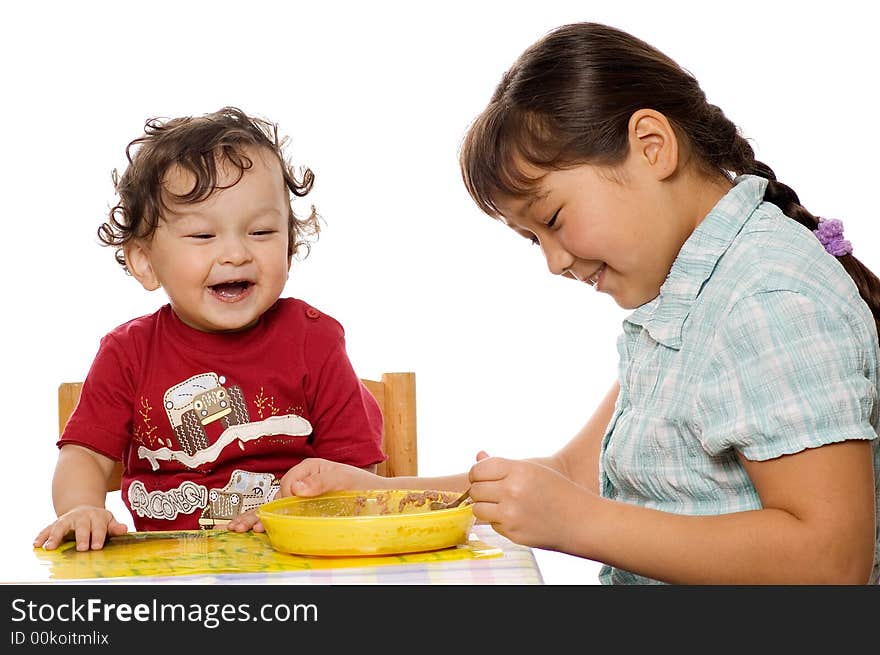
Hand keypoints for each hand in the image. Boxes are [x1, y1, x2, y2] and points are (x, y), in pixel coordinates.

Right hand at [33, 506, 127, 550]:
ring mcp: (68, 519)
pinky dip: (41, 536)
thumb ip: (115, 527)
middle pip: (82, 527)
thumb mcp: (109, 521)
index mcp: (97, 516)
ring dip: (55, 536)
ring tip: (50, 547)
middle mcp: (82, 517)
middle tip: (81, 548)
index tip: (96, 546)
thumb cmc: (99, 520)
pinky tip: (36, 544)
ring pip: (61, 526)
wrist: (84, 509)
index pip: (99, 527)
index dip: (99, 536)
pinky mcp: (56, 523)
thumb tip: (124, 529)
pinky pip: (47, 529)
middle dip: (81, 537)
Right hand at [227, 458, 383, 532]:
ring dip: (256, 518)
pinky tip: (255, 528)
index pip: (287, 484)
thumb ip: (320, 482)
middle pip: (275, 496)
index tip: (288, 508)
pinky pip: (284, 514)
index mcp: (308, 468)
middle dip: (256, 511)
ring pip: (275, 507)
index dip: (285, 498)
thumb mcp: (342, 479)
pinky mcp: (305, 507)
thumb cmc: (361, 484)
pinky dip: (268, 521)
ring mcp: (302, 495)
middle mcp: (302, 480)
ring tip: (238, 528)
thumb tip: (296, 487)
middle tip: (239, 526)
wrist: (377, 496)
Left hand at [468, 456, 588, 550]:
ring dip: (485, 507)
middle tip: (493, 492)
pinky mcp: (513, 532)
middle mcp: (513, 491)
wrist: (580, 520)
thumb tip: (478, 456)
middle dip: (480, 491)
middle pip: (475, 490)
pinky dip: (499, 521)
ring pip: (478, 509)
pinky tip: (515, 517)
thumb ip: (502, 465)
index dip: (477, 474)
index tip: (482, 477)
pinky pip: (492, 524)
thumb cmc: (557, 491)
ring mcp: (512, 514)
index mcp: (519, 471)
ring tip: (502, 505)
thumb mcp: (533, 470)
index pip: (479, 470)